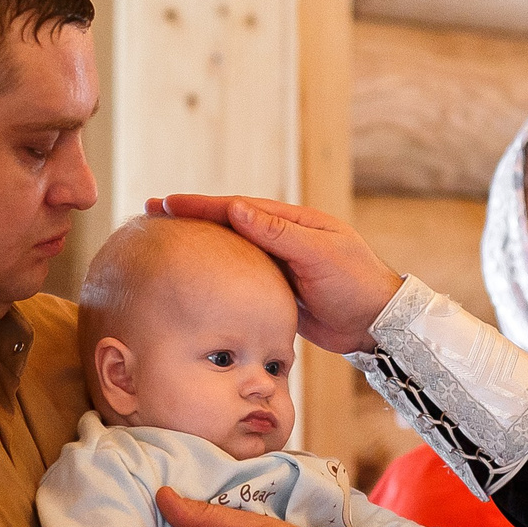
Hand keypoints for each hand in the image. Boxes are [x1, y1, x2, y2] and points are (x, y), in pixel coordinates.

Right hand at [151, 195, 405, 354]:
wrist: (376, 324)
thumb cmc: (355, 283)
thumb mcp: (319, 254)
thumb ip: (279, 233)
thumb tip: (235, 208)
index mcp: (291, 222)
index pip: (236, 208)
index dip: (200, 205)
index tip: (166, 202)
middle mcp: (281, 238)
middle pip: (227, 224)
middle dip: (191, 218)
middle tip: (151, 213)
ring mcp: (278, 264)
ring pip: (230, 251)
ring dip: (199, 244)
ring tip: (164, 240)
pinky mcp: (276, 290)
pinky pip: (240, 277)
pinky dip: (215, 273)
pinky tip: (194, 276)